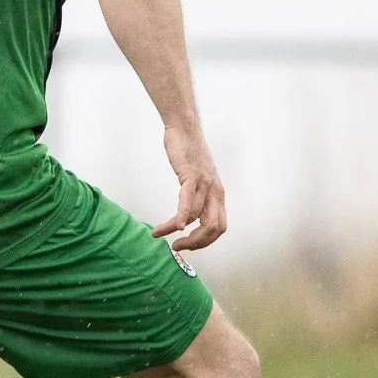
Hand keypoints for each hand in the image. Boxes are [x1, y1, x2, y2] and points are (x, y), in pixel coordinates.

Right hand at [151, 126, 227, 251]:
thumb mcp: (198, 180)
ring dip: (175, 229)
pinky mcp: (192, 175)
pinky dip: (183, 216)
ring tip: (158, 233)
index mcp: (218, 195)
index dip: (205, 241)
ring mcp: (205, 183)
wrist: (184, 129)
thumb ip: (198, 198)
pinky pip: (189, 200)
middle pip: (213, 227)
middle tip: (178, 248)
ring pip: (196, 217)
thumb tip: (190, 218)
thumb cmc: (188, 155)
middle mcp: (216, 191)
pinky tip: (175, 226)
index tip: (188, 245)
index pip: (219, 227)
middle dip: (196, 243)